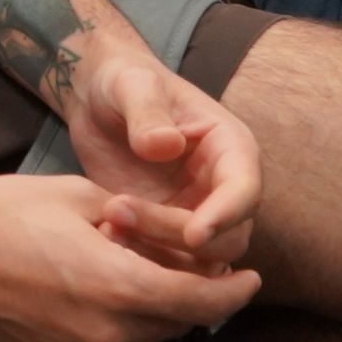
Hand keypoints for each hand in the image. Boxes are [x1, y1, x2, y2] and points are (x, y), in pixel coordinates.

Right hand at [0, 170, 260, 341]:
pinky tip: (75, 294)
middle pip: (173, 325)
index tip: (249, 279)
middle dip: (186, 297)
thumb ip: (139, 224)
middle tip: (180, 266)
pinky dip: (103, 329)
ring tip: (121, 276)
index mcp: (118, 285)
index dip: (233, 292)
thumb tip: (175, 239)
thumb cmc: (1, 208)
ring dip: (144, 314)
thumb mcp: (81, 195)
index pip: (204, 303)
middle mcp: (103, 333)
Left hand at [60, 44, 260, 274]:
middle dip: (175, 234)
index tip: (194, 234)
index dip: (225, 216)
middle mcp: (223, 189)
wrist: (97, 98)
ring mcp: (197, 214)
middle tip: (118, 212)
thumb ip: (148, 111)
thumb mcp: (133, 84)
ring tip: (106, 225)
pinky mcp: (166, 230)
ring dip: (157, 253)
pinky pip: (168, 261)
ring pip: (198, 258)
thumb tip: (167, 146)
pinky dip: (142, 258)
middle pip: (226, 237)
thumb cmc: (125, 81)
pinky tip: (103, 235)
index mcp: (231, 149)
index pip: (245, 190)